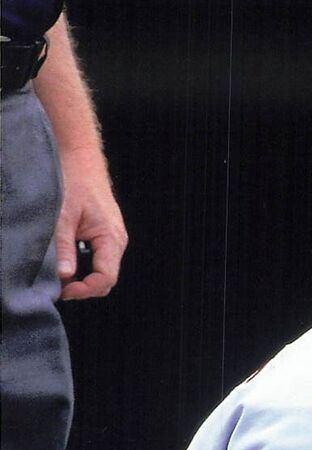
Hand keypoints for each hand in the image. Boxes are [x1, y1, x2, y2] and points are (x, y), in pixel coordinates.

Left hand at [54, 146, 127, 300]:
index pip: (106, 278)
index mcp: (112, 238)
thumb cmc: (74, 181)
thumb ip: (64, 247)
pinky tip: (65, 261)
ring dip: (82, 277)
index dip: (85, 290)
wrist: (81, 158)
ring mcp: (112, 238)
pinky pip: (98, 259)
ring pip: (101, 270)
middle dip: (83, 287)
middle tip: (57, 287)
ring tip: (58, 275)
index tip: (63, 291)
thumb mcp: (63, 216)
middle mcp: (117, 241)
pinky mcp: (104, 234)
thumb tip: (64, 276)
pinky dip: (82, 266)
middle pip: (106, 279)